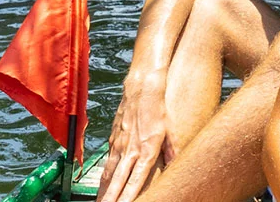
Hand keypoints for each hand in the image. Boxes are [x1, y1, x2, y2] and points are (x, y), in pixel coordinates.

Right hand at [98, 72, 172, 201]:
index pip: (136, 180)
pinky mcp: (113, 139)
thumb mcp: (170, 131)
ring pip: (109, 174)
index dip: (129, 196)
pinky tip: (103, 184)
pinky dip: (104, 176)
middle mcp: (130, 150)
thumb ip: (172, 151)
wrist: (141, 88)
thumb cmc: (157, 109)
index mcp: (146, 150)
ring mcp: (119, 145)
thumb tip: (176, 166)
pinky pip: (107, 162)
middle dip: (111, 198)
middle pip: (118, 181)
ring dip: (105, 191)